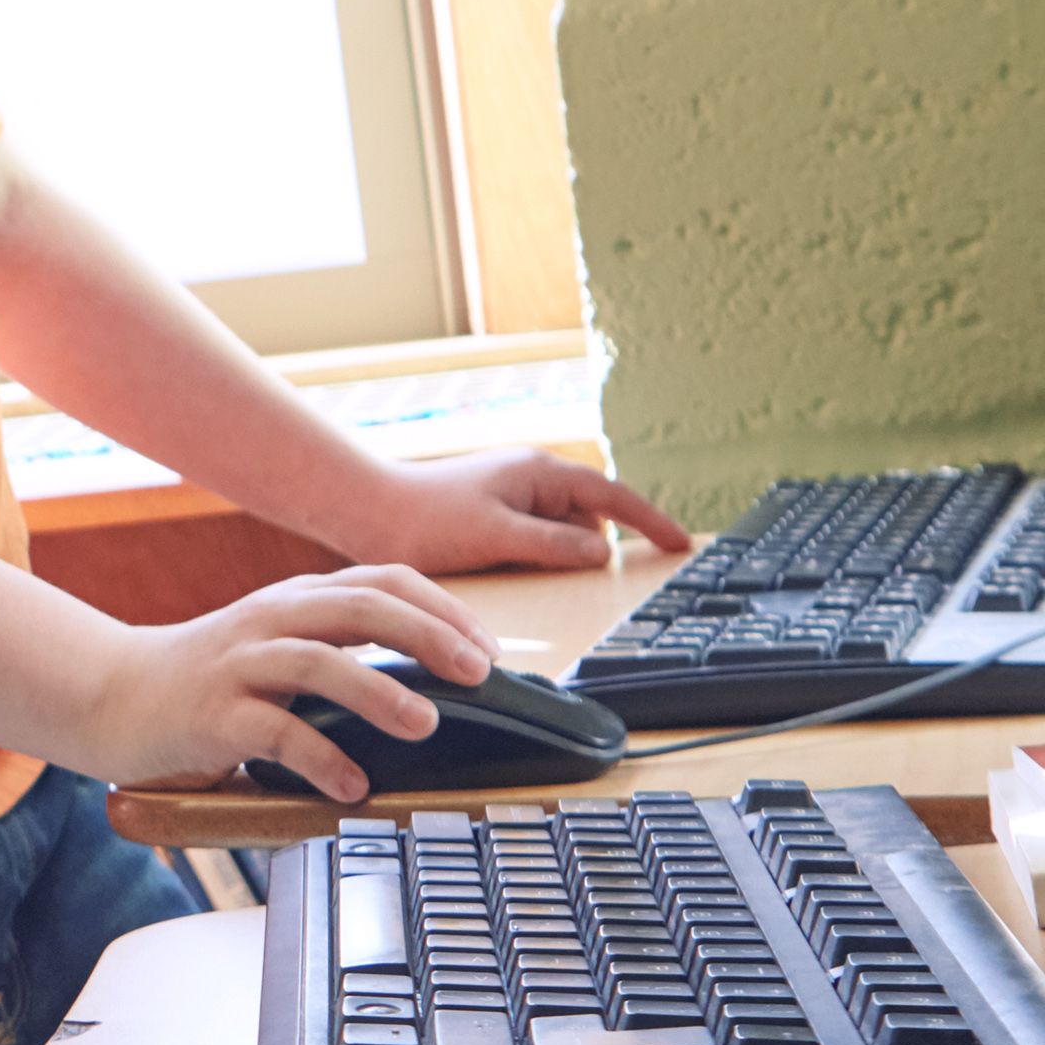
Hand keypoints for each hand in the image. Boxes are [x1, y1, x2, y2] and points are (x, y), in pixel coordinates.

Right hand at [85, 570, 490, 796]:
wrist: (111, 695)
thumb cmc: (208, 681)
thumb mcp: (276, 646)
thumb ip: (339, 650)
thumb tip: (433, 681)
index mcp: (294, 600)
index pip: (382, 581)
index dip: (442, 608)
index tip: (486, 649)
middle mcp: (270, 621)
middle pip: (360, 607)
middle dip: (428, 635)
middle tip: (477, 674)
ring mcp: (239, 665)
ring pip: (319, 662)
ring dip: (379, 692)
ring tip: (424, 724)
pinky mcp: (212, 714)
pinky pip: (275, 732)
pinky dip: (321, 758)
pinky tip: (352, 785)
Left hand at [346, 451, 689, 576]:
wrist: (364, 512)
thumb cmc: (425, 520)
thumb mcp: (498, 536)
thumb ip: (554, 544)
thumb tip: (602, 551)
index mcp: (540, 472)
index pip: (613, 495)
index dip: (650, 521)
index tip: (680, 545)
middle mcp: (531, 478)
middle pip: (588, 519)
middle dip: (586, 548)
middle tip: (558, 572)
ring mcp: (513, 496)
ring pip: (560, 533)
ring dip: (554, 557)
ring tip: (512, 568)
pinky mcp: (494, 516)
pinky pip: (533, 540)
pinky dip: (532, 558)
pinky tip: (503, 571)